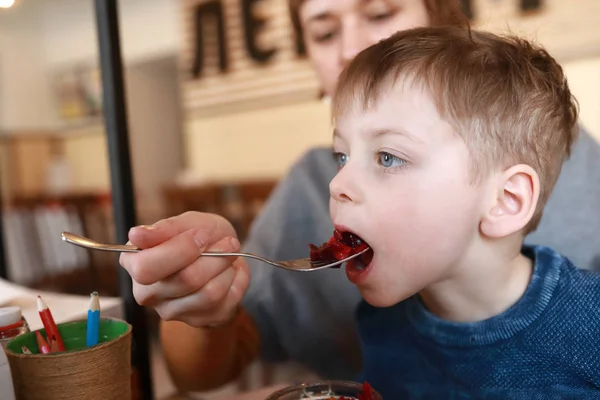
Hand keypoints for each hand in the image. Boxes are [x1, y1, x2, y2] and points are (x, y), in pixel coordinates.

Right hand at [119, 212, 249, 326]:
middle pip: (185, 280)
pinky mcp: (198, 321)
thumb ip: (165, 229)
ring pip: (209, 293)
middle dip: (215, 256)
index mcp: (135, 264)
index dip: (180, 250)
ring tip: (230, 255)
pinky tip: (232, 272)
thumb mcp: (186, 223)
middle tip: (228, 242)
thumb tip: (136, 235)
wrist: (221, 255)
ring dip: (227, 268)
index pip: (147, 268)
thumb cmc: (198, 235)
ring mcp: (171, 312)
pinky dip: (237, 280)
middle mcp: (146, 293)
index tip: (202, 235)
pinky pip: (227, 302)